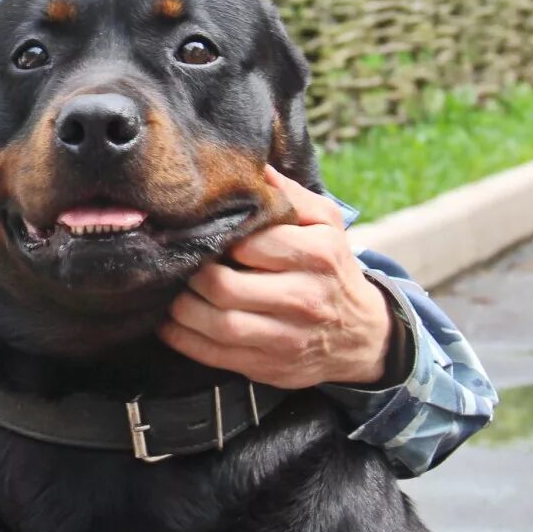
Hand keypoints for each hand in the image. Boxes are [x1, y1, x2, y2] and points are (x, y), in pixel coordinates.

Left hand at [158, 166, 395, 388]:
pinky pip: (215, 355)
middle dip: (191, 274)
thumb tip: (253, 165)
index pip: (247, 242)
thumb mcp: (325, 223)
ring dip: (181, 308)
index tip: (194, 231)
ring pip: (217, 324)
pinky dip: (183, 339)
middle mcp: (303, 297)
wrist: (362, 334)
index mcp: (316, 254)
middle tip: (176, 262)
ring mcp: (287, 337)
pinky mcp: (271, 367)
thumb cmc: (333, 268)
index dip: (214, 237)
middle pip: (224, 286)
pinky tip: (169, 323)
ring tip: (170, 291)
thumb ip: (290, 193)